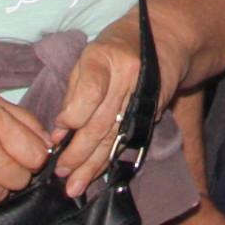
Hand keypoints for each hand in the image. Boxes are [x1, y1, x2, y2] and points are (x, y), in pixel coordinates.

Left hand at [54, 18, 185, 198]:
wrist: (166, 40)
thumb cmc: (115, 47)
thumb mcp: (89, 56)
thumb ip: (73, 92)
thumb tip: (60, 131)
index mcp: (106, 57)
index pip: (90, 92)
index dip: (73, 116)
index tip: (57, 136)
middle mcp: (128, 78)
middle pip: (101, 122)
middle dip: (79, 153)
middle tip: (61, 173)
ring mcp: (144, 97)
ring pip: (115, 138)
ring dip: (93, 165)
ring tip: (75, 185)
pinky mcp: (153, 112)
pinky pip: (128, 140)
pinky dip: (111, 160)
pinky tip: (98, 175)